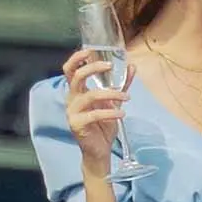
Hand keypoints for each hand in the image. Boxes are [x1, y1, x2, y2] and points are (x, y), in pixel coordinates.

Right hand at [63, 49, 134, 166]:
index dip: (77, 58)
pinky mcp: (77, 124)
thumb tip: (132, 66)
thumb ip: (121, 85)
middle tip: (111, 67)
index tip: (89, 50)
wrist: (99, 151)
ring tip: (127, 97)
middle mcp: (72, 99)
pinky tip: (122, 114)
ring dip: (111, 94)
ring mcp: (72, 112)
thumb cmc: (103, 125)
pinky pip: (94, 114)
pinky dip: (110, 112)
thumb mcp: (114, 103)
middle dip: (93, 68)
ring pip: (90, 95)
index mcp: (78, 92)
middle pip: (76, 77)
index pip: (70, 70)